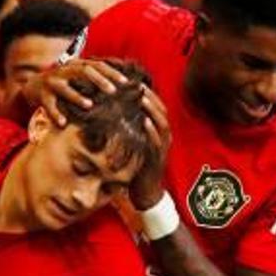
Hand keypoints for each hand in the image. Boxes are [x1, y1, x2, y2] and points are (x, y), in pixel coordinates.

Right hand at [24, 59, 128, 126]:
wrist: (33, 86)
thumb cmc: (64, 84)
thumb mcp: (78, 78)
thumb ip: (95, 79)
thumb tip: (124, 86)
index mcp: (76, 66)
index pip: (98, 65)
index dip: (112, 72)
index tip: (126, 83)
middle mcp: (64, 71)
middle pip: (84, 71)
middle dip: (100, 81)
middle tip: (113, 92)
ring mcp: (52, 82)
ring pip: (65, 88)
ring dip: (77, 96)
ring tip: (89, 105)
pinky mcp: (41, 95)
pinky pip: (49, 105)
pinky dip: (55, 114)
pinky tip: (63, 123)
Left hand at [129, 86, 171, 209]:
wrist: (145, 193)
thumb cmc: (135, 168)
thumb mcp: (132, 146)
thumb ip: (128, 131)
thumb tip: (112, 116)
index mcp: (157, 132)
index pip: (155, 107)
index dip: (146, 94)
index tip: (133, 82)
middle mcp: (164, 137)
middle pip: (160, 110)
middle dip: (150, 96)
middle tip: (137, 83)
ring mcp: (162, 147)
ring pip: (161, 123)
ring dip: (152, 109)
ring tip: (141, 97)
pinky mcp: (159, 158)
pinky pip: (157, 141)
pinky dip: (152, 130)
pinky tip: (144, 121)